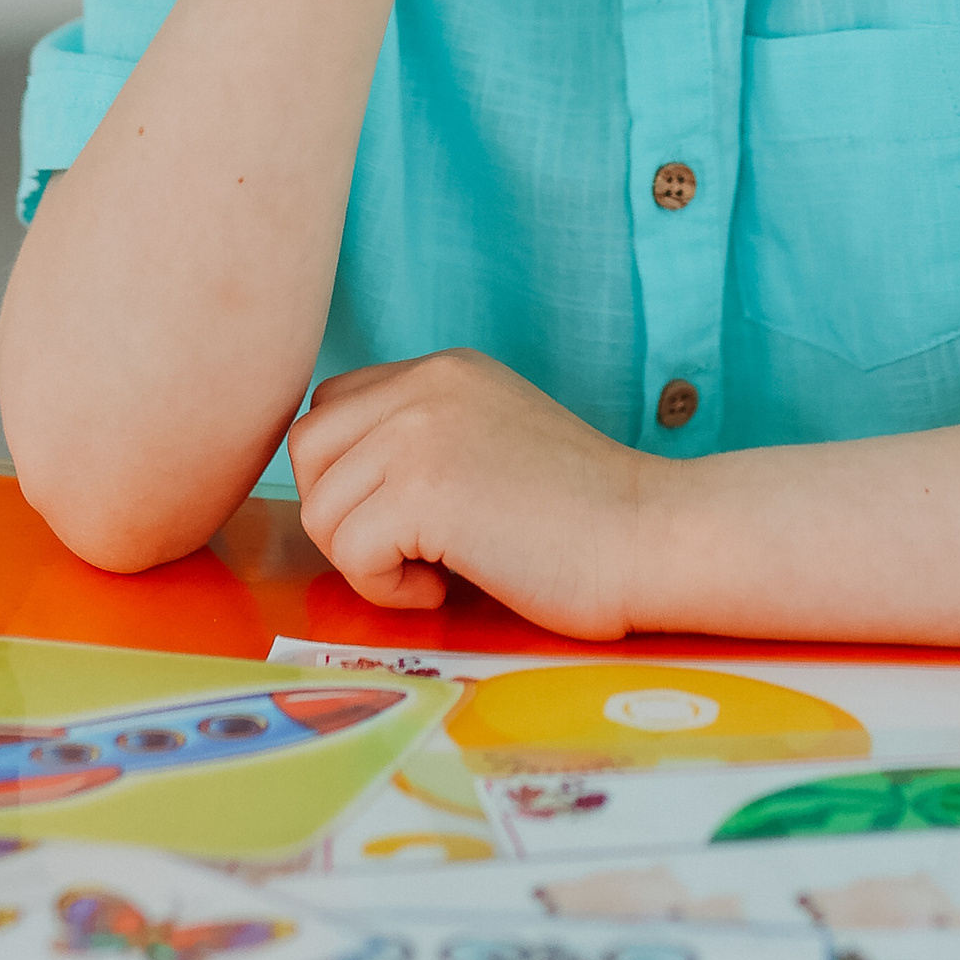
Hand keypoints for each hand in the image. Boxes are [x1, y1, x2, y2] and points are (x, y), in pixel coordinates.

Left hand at [288, 350, 657, 636]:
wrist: (651, 537)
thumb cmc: (583, 515)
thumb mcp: (493, 438)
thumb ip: (424, 438)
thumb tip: (336, 487)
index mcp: (443, 369)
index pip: (333, 407)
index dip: (349, 476)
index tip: (403, 519)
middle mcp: (424, 385)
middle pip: (308, 450)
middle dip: (340, 515)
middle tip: (407, 550)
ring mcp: (420, 433)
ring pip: (320, 507)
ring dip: (365, 558)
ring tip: (436, 570)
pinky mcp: (424, 491)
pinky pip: (350, 553)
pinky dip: (386, 589)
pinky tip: (445, 587)